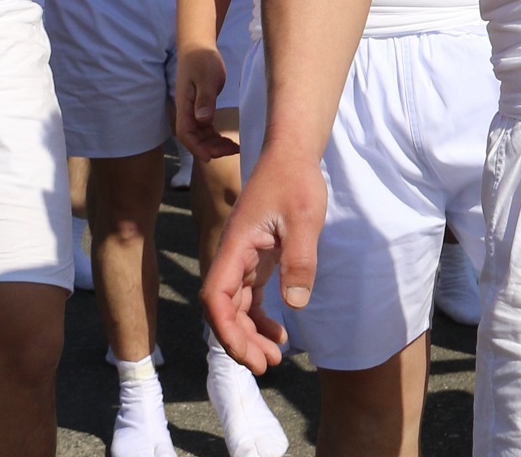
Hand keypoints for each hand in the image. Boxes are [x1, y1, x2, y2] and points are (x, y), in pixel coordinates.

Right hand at [175, 44, 237, 161]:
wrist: (198, 47)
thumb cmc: (202, 60)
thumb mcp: (206, 78)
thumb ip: (205, 99)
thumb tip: (203, 120)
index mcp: (184, 105)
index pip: (185, 133)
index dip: (196, 147)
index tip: (210, 157)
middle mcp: (186, 111)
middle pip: (194, 138)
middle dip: (210, 148)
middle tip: (231, 150)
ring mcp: (193, 111)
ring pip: (201, 136)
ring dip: (214, 145)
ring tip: (234, 148)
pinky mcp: (201, 108)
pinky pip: (206, 129)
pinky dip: (216, 137)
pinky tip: (229, 141)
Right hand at [202, 148, 327, 370]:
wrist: (292, 153)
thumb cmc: (296, 180)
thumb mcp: (303, 218)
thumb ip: (299, 260)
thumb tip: (295, 304)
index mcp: (235, 245)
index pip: (216, 297)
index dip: (227, 331)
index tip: (250, 356)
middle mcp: (233, 254)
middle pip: (224, 308)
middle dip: (241, 342)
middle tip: (268, 366)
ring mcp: (243, 257)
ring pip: (237, 306)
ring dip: (250, 334)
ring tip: (275, 357)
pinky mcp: (257, 257)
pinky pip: (251, 295)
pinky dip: (261, 317)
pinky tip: (279, 332)